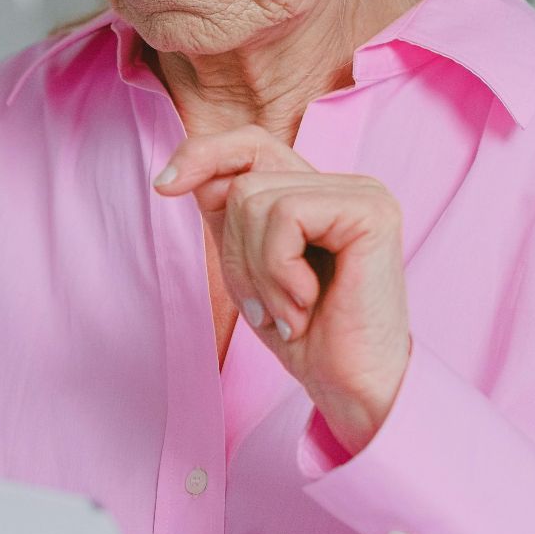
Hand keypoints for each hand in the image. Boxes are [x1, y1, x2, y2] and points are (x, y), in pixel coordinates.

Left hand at [155, 125, 411, 453]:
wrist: (352, 389)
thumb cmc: (303, 334)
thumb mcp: (248, 265)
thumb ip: (226, 215)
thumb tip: (177, 171)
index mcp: (318, 193)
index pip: (250, 145)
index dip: (202, 155)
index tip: (164, 186)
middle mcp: (344, 184)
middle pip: (243, 181)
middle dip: (235, 252)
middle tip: (265, 307)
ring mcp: (362, 193)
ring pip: (255, 199)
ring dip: (258, 271)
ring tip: (289, 310)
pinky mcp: (370, 211)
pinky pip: (286, 216)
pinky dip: (279, 270)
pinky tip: (306, 303)